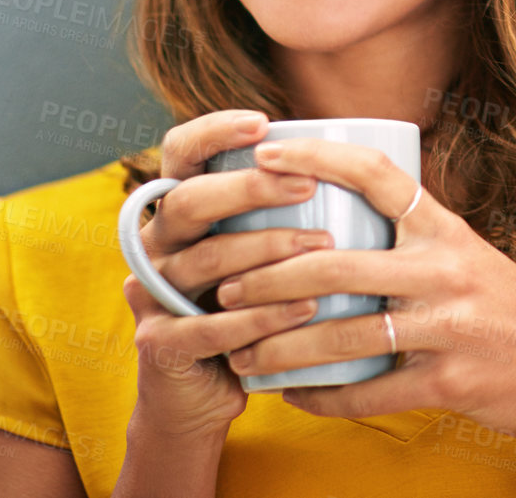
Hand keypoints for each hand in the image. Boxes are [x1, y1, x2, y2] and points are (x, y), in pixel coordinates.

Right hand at [120, 109, 342, 438]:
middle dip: (249, 189)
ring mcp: (151, 294)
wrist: (204, 393)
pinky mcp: (160, 343)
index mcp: (179, 210)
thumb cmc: (252, 305)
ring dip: (266, 251)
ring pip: (204, 261)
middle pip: (189, 201)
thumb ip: (286, 209)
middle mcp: (157, 244)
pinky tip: (306, 308)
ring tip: (322, 248)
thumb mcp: (263, 250)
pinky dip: (261, 316)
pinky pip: (210, 326)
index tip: (263, 123)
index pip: (180, 152)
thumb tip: (364, 156)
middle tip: (308, 186)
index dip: (213, 132)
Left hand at [215, 136, 515, 447]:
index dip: (318, 158)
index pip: (378, 176)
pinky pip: (368, 393)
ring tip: (240, 352)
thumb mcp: (466, 253)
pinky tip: (291, 396)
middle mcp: (446, 270)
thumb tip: (335, 208)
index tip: (264, 157)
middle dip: (268, 277)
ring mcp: (447, 327)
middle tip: (226, 287)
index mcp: (446, 229)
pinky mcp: (446, 381)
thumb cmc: (504, 307)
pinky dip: (321, 398)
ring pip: (343, 335)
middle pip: (337, 263)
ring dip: (280, 347)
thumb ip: (411, 235)